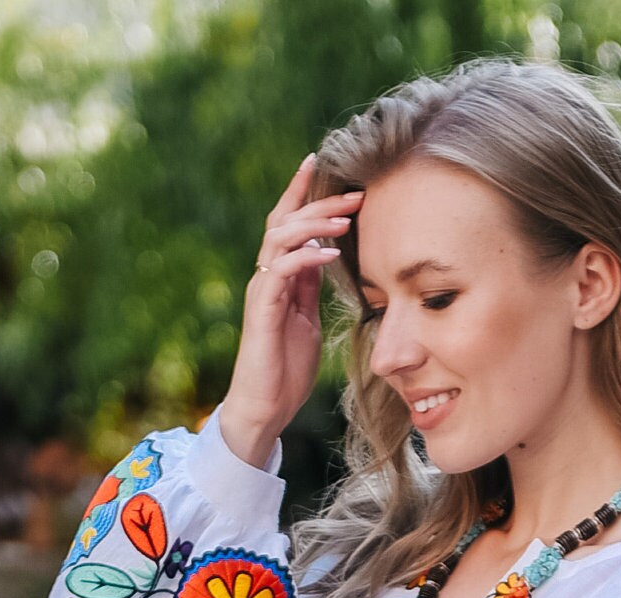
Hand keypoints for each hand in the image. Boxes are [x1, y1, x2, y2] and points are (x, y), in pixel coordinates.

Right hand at [219, 152, 364, 469]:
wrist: (264, 408)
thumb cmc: (286, 370)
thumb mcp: (308, 321)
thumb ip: (312, 289)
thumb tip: (327, 258)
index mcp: (281, 278)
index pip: (289, 223)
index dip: (305, 193)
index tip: (327, 166)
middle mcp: (267, 277)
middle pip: (287, 222)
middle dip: (320, 202)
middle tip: (357, 191)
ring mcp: (263, 292)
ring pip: (281, 239)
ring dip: (315, 225)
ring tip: (346, 218)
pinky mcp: (263, 312)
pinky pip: (283, 273)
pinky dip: (307, 259)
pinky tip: (331, 255)